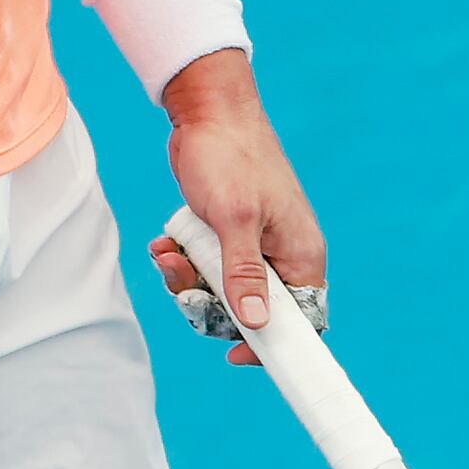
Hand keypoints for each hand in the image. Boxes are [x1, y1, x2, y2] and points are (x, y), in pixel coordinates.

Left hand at [139, 50, 323, 365]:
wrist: (207, 112)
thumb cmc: (230, 158)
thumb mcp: (235, 219)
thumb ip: (244, 273)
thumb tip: (255, 324)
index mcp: (300, 256)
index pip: (304, 322)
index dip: (274, 346)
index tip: (235, 356)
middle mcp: (280, 256)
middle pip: (251, 313)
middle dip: (210, 304)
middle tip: (184, 282)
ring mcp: (251, 246)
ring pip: (221, 293)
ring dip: (188, 281)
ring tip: (168, 254)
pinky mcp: (225, 236)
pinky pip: (204, 269)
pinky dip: (182, 262)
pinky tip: (164, 244)